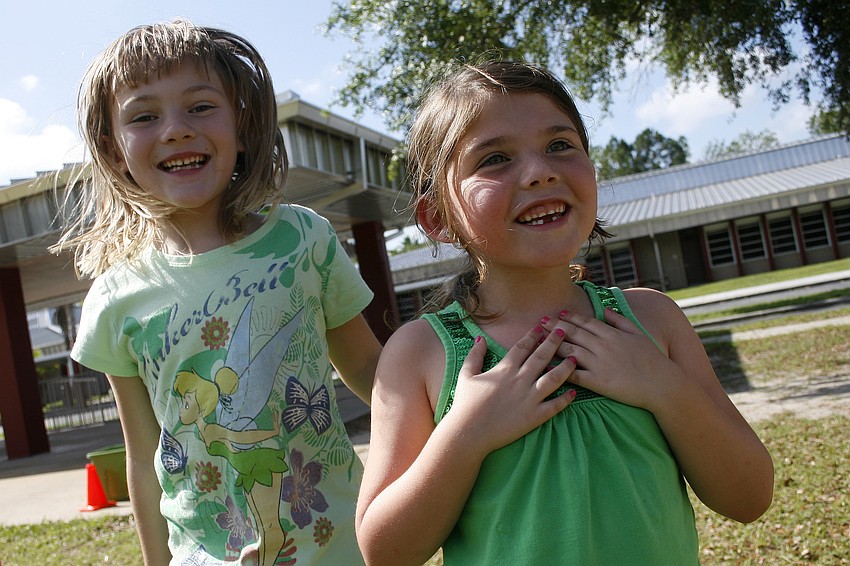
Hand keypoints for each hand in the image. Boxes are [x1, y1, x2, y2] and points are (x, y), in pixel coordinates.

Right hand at [443, 325, 576, 456]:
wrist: (469, 432)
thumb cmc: (465, 403)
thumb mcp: (467, 375)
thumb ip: (475, 355)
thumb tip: (480, 338)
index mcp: (505, 369)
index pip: (523, 347)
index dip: (533, 335)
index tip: (542, 327)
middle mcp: (521, 380)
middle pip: (542, 356)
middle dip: (554, 342)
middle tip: (563, 332)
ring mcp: (530, 398)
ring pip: (554, 378)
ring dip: (566, 367)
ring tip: (575, 358)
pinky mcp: (535, 416)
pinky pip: (555, 405)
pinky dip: (566, 399)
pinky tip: (574, 392)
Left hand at [542, 308, 684, 411]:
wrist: (662, 384)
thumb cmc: (653, 359)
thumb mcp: (638, 334)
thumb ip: (620, 320)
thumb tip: (605, 310)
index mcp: (611, 334)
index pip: (584, 322)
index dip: (568, 317)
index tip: (556, 314)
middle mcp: (602, 346)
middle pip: (572, 333)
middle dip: (554, 327)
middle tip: (539, 322)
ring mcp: (599, 363)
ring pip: (569, 351)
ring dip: (552, 345)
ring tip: (538, 342)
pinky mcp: (598, 382)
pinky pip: (574, 374)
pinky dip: (560, 370)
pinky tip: (547, 368)